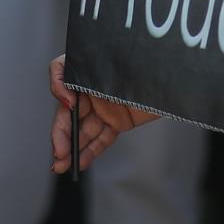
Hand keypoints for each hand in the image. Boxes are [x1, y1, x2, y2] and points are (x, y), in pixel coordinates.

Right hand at [49, 55, 156, 173]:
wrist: (164, 68)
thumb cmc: (132, 56)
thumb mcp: (93, 58)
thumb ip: (65, 75)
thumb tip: (66, 102)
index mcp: (82, 75)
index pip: (63, 102)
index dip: (59, 123)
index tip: (60, 139)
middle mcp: (91, 92)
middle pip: (71, 120)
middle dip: (63, 142)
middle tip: (59, 162)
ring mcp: (106, 108)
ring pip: (85, 132)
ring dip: (74, 150)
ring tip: (65, 167)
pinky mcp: (120, 121)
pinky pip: (103, 138)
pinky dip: (92, 151)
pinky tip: (81, 163)